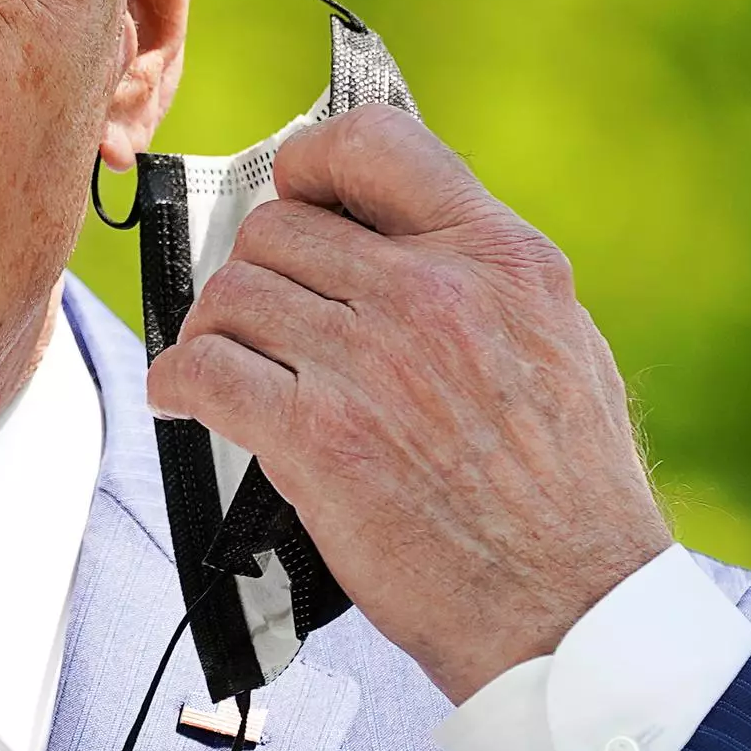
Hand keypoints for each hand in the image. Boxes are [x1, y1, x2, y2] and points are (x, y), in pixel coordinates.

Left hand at [146, 105, 672, 702]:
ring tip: (226, 364)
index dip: (310, 161)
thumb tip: (389, 236)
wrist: (571, 609)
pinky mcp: (318, 436)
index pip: (375, 142)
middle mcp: (432, 293)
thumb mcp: (557, 340)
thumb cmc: (567, 491)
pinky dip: (178, 385)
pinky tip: (188, 401)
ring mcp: (370, 362)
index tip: (292, 193)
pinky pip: (203, 372)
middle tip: (260, 319)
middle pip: (278, 229)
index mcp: (498, 256)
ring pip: (231, 295)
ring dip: (214, 330)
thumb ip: (478, 274)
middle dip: (257, 272)